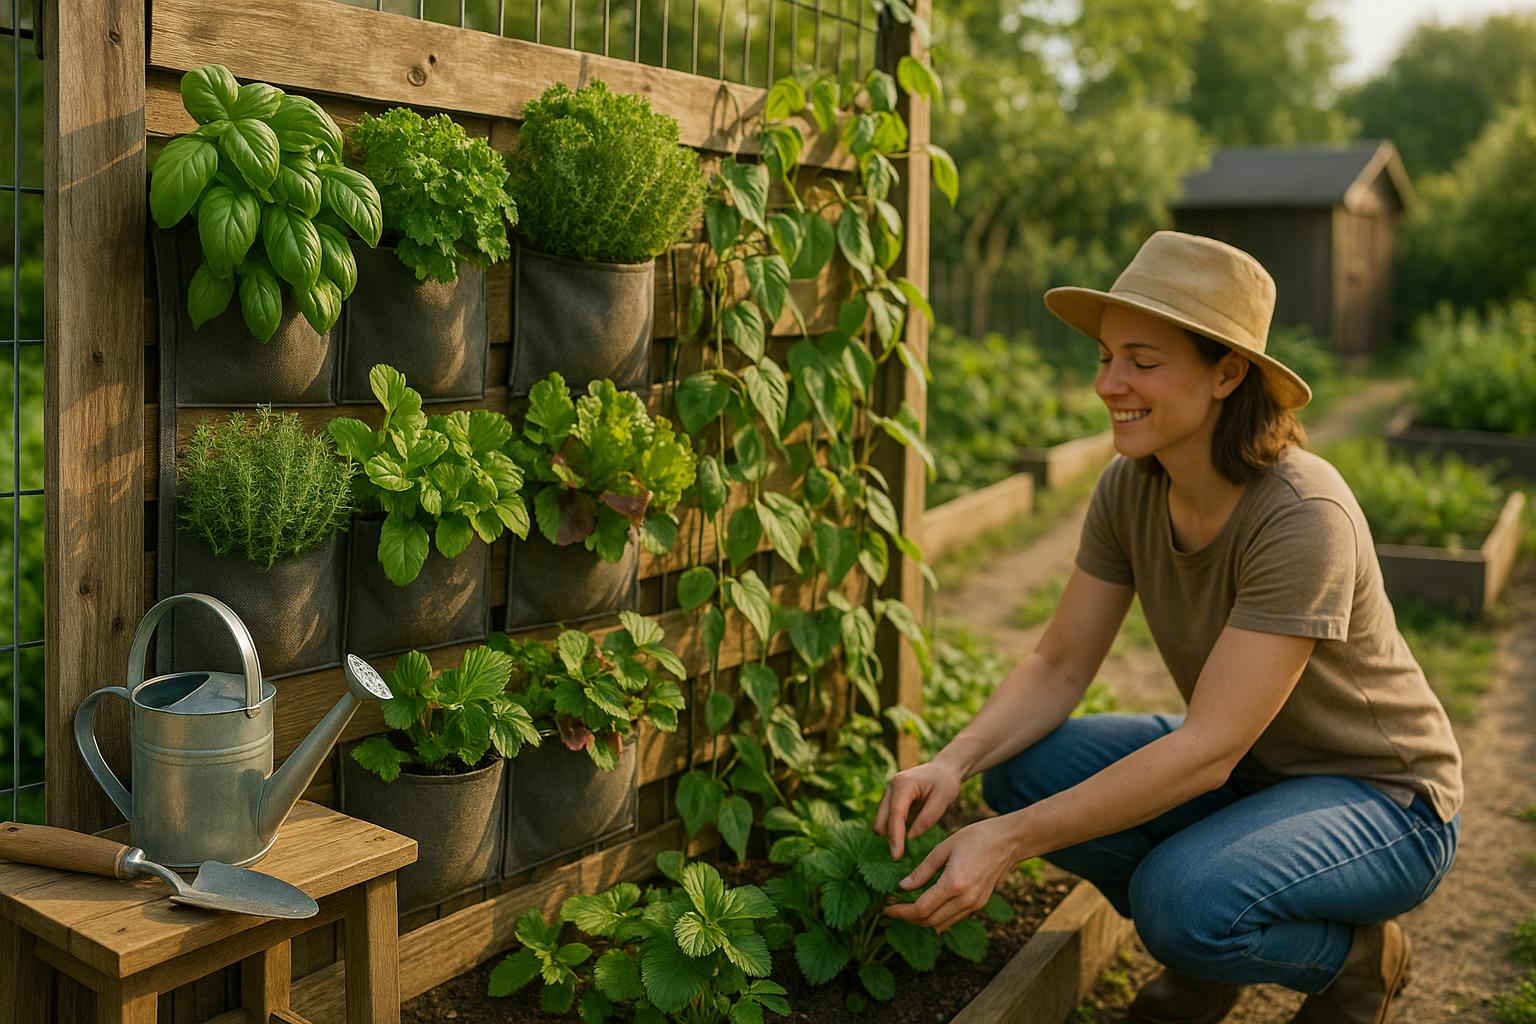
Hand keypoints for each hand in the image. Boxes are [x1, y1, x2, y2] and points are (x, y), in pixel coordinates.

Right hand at [873, 760, 962, 859]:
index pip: (896, 814)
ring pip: (880, 820)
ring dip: (889, 834)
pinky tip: (902, 840)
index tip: (896, 855)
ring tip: (901, 850)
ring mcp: (888, 792)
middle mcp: (891, 786)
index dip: (895, 836)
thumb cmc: (945, 782)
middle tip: (898, 857)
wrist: (943, 769)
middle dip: (888, 838)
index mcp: (903, 783)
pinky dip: (892, 829)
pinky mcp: (890, 799)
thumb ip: (928, 818)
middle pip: (882, 818)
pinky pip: (886, 818)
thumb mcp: (943, 799)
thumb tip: (910, 837)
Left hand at [882, 815, 1022, 931]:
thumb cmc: (976, 837)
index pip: (921, 909)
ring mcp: (975, 905)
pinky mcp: (979, 904)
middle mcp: (966, 900)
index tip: (886, 908)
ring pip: (941, 924)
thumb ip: (922, 870)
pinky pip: (953, 918)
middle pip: (929, 921)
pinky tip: (926, 907)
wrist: (1009, 841)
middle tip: (891, 908)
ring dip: (921, 920)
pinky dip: (937, 917)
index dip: (900, 912)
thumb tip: (903, 887)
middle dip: (907, 918)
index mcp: (954, 884)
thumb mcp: (944, 847)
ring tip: (905, 908)